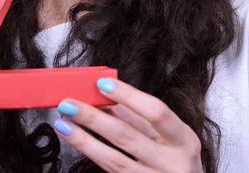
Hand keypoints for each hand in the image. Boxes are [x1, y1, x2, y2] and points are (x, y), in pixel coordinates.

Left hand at [53, 77, 202, 172]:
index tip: (101, 83)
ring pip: (114, 160)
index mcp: (185, 140)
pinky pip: (112, 172)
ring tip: (63, 123)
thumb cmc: (176, 158)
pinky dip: (92, 153)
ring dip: (84, 139)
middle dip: (94, 117)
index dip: (128, 96)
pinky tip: (76, 141)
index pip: (156, 112)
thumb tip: (105, 93)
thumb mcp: (168, 135)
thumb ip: (139, 116)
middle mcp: (174, 164)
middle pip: (128, 136)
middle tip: (69, 103)